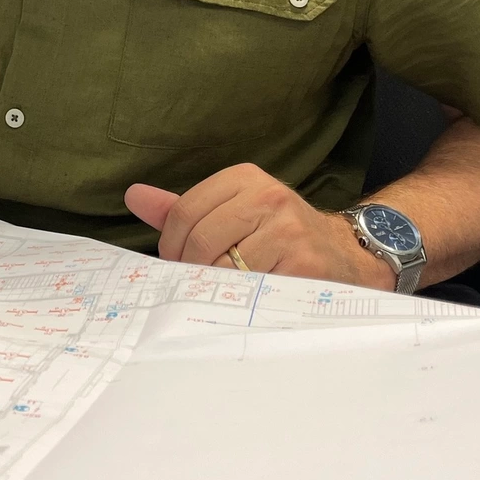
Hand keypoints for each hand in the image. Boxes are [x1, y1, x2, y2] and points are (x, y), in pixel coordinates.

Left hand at [124, 163, 393, 289]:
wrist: (345, 257)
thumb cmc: (276, 236)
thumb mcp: (232, 211)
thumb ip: (182, 209)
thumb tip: (133, 195)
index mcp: (245, 178)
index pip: (184, 212)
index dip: (171, 245)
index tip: (175, 263)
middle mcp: (268, 197)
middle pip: (200, 240)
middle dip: (190, 270)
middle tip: (197, 284)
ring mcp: (289, 229)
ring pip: (225, 268)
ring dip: (218, 289)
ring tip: (227, 291)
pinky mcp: (305, 263)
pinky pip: (253, 289)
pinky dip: (244, 301)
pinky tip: (252, 300)